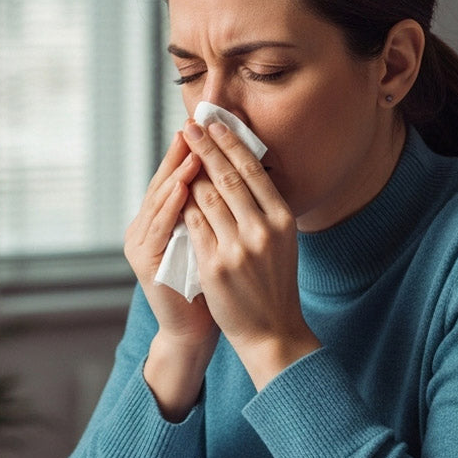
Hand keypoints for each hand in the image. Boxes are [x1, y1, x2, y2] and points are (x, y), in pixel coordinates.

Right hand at [124, 132, 219, 418]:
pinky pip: (159, 226)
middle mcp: (144, 227)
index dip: (191, 151)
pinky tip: (183, 186)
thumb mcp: (215, 240)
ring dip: (175, 172)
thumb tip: (236, 172)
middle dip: (181, 152)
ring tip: (191, 147)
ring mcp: (140, 243)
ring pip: (159, 199)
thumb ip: (214, 210)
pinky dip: (171, 204)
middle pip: (163, 181)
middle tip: (195, 124)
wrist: (195, 330)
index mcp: (160, 221)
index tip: (208, 125)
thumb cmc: (211, 286)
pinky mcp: (144, 261)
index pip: (176, 177)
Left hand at [181, 120, 320, 388]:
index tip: (214, 125)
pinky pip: (192, 227)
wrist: (272, 331)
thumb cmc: (275, 285)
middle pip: (228, 177)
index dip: (231, 144)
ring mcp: (238, 248)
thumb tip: (247, 171)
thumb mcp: (281, 243)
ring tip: (181, 155)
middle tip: (190, 127)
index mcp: (281, 221)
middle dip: (206, 148)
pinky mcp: (215, 266)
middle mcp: (262, 231)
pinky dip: (183, 208)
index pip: (253, 171)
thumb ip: (265, 211)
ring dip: (190, 175)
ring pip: (206, 199)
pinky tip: (175, 193)